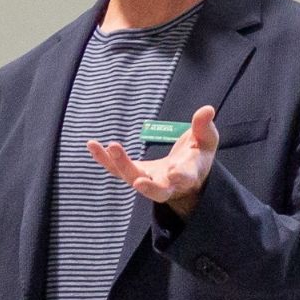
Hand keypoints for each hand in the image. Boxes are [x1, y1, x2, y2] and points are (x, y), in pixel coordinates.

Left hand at [88, 104, 217, 215]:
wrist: (186, 176)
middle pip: (156, 190)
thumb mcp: (207, 141)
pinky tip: (91, 145)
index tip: (175, 172)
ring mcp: (148, 180)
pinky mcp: (133, 174)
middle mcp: (167, 184)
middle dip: (147, 185)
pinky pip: (115, 169)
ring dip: (120, 165)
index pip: (185, 178)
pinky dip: (103, 159)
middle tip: (138, 180)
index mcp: (188, 175)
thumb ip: (205, 127)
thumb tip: (207, 110)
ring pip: (132, 178)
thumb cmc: (197, 157)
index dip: (180, 176)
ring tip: (109, 147)